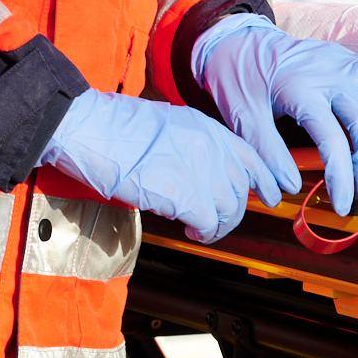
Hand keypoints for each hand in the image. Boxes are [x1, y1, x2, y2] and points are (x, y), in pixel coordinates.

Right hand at [40, 90, 294, 243]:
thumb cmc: (113, 127)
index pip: (251, 157)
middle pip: (242, 189)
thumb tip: (196, 171)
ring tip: (200, 230)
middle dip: (232, 211)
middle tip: (214, 221)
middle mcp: (211, 147)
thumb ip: (191, 145)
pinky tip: (190, 232)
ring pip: (231, 210)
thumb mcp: (166, 124)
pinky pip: (209, 223)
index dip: (262, 181)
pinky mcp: (184, 195)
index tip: (268, 196)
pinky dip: (203, 233)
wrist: (89, 127)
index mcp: (207, 127)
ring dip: (217, 226)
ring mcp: (200, 170)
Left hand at [191, 13, 357, 214]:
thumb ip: (268, 155)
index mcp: (301, 88)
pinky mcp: (346, 56)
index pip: (333, 140)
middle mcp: (328, 72)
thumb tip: (290, 188)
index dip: (341, 177)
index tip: (341, 203)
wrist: (238, 40)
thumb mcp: (243, 118)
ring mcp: (341, 60)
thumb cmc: (238, 79)